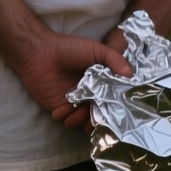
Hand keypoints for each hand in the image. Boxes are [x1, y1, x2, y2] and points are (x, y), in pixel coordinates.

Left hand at [11, 29, 131, 127]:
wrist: (40, 52)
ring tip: (75, 108)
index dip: (115, 109)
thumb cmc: (68, 48)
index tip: (116, 112)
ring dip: (81, 120)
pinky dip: (66, 117)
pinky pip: (66, 120)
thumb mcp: (96, 49)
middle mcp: (90, 95)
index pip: (113, 102)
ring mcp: (75, 103)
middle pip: (100, 116)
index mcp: (101, 84)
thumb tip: (131, 75)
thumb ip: (114, 59)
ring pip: (83, 122)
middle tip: (95, 116)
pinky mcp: (59, 108)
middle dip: (99, 120)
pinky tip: (62, 107)